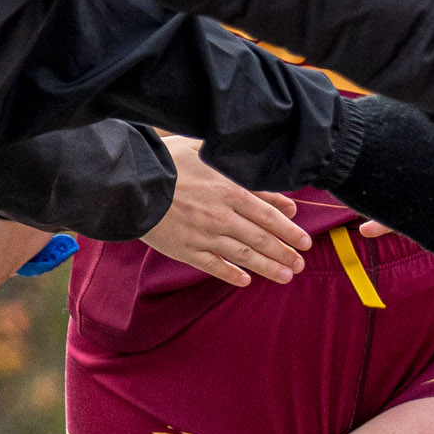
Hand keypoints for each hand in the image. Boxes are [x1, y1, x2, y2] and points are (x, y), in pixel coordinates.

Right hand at [145, 135, 311, 287]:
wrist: (128, 183)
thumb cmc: (166, 162)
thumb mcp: (205, 152)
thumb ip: (238, 166)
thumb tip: (269, 178)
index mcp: (229, 190)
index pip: (269, 213)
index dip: (289, 229)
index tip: (305, 239)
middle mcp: (221, 216)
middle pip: (262, 238)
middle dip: (285, 252)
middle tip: (301, 263)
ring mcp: (204, 235)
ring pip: (243, 256)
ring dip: (268, 267)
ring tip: (286, 275)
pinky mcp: (185, 250)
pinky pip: (214, 266)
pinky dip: (232, 275)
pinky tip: (246, 281)